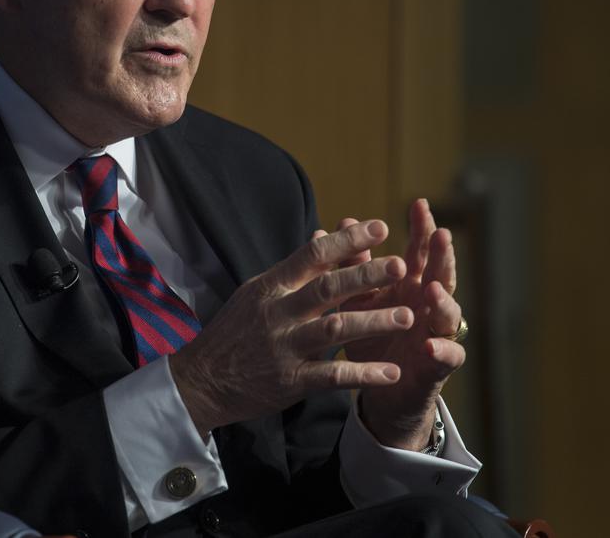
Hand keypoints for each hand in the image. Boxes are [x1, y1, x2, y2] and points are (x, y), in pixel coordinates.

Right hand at [169, 220, 415, 437]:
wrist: (201, 381)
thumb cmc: (234, 332)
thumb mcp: (256, 293)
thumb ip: (293, 270)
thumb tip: (323, 237)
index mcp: (271, 286)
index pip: (312, 255)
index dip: (347, 241)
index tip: (379, 227)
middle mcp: (278, 313)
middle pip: (327, 288)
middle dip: (366, 276)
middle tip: (401, 266)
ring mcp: (284, 347)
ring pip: (334, 329)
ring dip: (373, 321)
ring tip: (408, 317)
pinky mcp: (290, 382)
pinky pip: (332, 376)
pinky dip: (363, 374)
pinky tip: (391, 372)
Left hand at [340, 199, 465, 449]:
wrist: (380, 390)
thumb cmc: (371, 336)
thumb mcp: (359, 298)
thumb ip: (354, 264)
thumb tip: (344, 223)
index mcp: (410, 285)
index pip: (419, 251)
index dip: (421, 229)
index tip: (418, 203)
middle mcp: (429, 305)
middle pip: (441, 274)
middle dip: (442, 255)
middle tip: (441, 234)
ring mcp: (437, 333)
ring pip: (449, 313)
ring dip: (443, 300)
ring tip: (433, 289)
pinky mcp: (438, 366)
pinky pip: (446, 356)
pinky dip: (440, 350)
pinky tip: (430, 345)